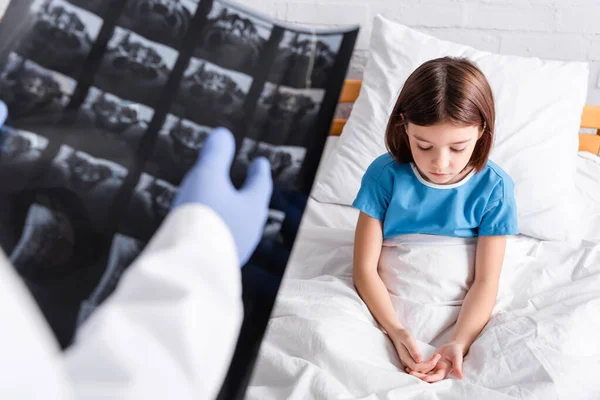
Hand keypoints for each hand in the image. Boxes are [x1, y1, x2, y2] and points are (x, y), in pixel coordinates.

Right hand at [172, 127, 272, 264]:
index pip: (261, 183)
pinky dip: (221, 229)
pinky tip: (209, 230)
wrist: (190, 264)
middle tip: (249, 184)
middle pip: (253, 205)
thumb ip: (216, 154)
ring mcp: (238, 248)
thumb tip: (224, 134)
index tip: (260, 162)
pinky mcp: (220, 261)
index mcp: (253, 205)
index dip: (259, 170)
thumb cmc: (204, 215)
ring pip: (240, 224)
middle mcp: (250, 228)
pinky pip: (225, 239)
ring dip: (234, 212)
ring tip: (227, 206)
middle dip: (249, 193)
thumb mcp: (208, 175)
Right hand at [388, 328, 440, 373]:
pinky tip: (431, 358)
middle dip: (430, 365)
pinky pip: (419, 366)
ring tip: (436, 357)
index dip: (427, 365)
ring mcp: (407, 362)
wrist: (396, 332)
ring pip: (420, 369)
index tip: (436, 357)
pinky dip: (426, 364)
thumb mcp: (408, 340)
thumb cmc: (402, 334)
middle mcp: (406, 362)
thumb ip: (414, 350)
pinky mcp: (410, 360)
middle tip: (438, 356)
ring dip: (429, 365)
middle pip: (419, 370)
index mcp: (405, 358)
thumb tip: (420, 361)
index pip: (417, 367)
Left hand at [406, 342, 464, 382]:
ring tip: (408, 370)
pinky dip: (417, 367)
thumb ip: (458, 366)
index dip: (431, 378)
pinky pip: (423, 367)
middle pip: (428, 376)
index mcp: (445, 371)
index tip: (424, 378)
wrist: (453, 347)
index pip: (437, 377)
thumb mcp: (457, 357)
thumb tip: (460, 376)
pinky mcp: (430, 364)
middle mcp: (438, 371)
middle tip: (411, 373)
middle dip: (420, 375)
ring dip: (417, 372)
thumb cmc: (456, 351)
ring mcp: (434, 368)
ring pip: (424, 372)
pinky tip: (409, 365)